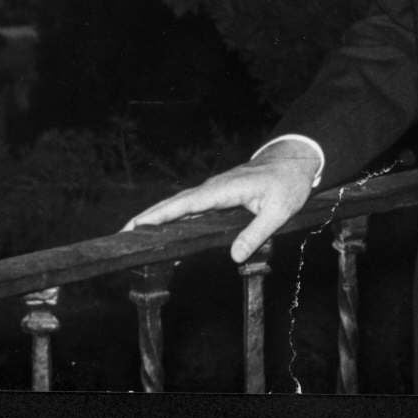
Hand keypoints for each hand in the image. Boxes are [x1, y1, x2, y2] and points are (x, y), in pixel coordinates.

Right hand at [120, 143, 318, 262]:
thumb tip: (234, 257)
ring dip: (158, 217)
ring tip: (135, 235)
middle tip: (123, 234)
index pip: (185, 204)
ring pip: (180, 205)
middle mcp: (213, 188)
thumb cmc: (288, 182)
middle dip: (148, 217)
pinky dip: (175, 217)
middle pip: (174, 203)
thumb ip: (256, 234)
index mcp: (223, 189)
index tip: (137, 225)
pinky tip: (166, 231)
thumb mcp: (279, 211)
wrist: (294, 160)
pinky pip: (191, 207)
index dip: (160, 215)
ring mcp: (214, 190)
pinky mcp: (218, 195)